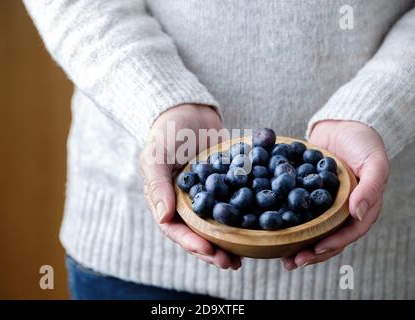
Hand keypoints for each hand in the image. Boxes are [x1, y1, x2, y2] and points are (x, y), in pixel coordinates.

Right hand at [139, 104, 241, 269]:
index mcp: (167, 201)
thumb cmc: (166, 133)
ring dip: (229, 242)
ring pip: (217, 225)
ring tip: (244, 257)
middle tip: (230, 263)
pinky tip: (258, 228)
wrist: (189, 110)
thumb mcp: (155, 156)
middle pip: (199, 233)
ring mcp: (208, 196)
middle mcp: (187, 203)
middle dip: (213, 251)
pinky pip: (235, 204)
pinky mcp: (226, 186)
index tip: (209, 252)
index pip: (176, 229)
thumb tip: (164, 218)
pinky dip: (245, 217)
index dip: (191, 243)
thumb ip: (157, 185)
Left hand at [282, 120, 388, 269]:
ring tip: (281, 256)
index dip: (332, 244)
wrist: (343, 124)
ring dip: (297, 243)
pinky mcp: (307, 193)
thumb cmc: (364, 143)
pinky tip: (272, 229)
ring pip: (311, 229)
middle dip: (310, 252)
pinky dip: (287, 220)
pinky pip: (297, 210)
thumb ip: (370, 188)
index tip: (314, 250)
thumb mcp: (374, 163)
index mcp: (361, 208)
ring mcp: (323, 204)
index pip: (348, 233)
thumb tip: (358, 213)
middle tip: (292, 262)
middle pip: (327, 238)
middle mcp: (341, 211)